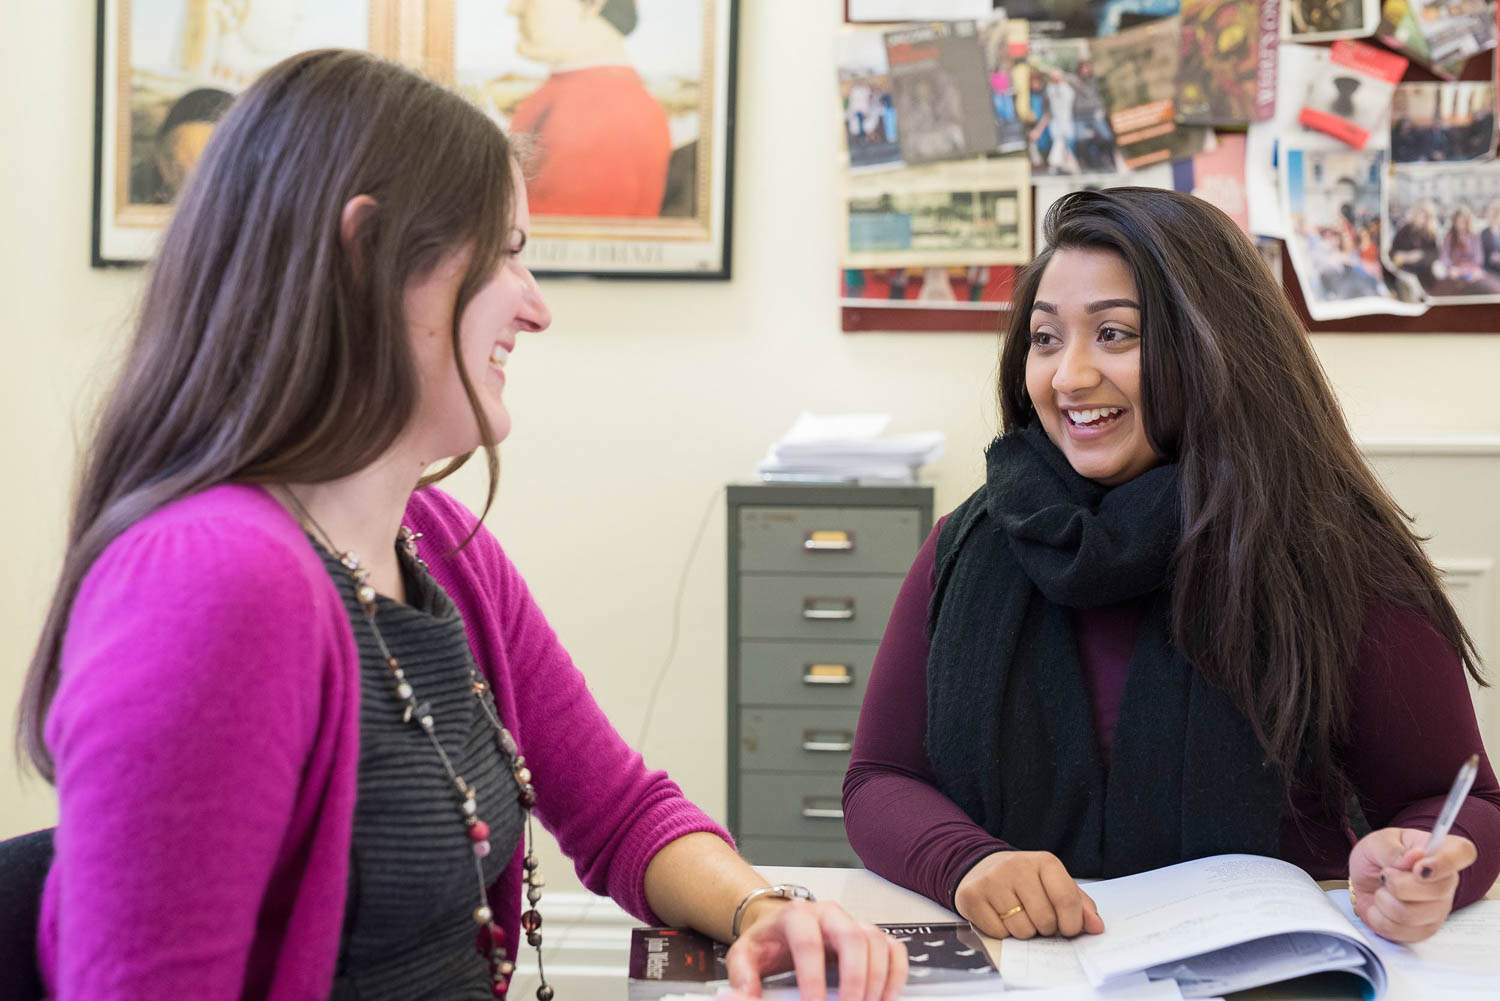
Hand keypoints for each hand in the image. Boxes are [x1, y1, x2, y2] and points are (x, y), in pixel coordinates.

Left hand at [724, 897, 905, 1000]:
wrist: (780, 928)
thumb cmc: (767, 943)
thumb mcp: (744, 956)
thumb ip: (741, 978)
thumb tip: (743, 997)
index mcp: (796, 916)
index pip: (808, 943)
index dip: (813, 978)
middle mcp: (828, 914)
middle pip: (852, 937)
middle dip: (854, 979)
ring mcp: (852, 921)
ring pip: (876, 942)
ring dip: (876, 980)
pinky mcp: (869, 934)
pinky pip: (893, 948)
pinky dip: (896, 974)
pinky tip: (886, 997)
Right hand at [954, 850, 1104, 939]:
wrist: (980, 868)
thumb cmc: (1024, 881)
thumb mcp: (1054, 885)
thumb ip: (1079, 905)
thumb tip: (1097, 927)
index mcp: (1044, 862)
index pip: (1067, 899)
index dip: (1072, 924)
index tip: (1067, 929)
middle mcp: (1017, 866)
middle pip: (1045, 919)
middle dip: (1046, 929)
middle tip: (1038, 920)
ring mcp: (992, 880)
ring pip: (1021, 929)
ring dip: (1024, 932)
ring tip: (1018, 917)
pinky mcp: (972, 895)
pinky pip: (997, 932)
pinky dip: (1002, 933)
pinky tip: (999, 917)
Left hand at [1348, 827, 1477, 942]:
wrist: (1361, 879)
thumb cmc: (1376, 856)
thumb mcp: (1376, 842)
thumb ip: (1392, 849)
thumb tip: (1414, 857)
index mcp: (1441, 851)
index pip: (1463, 852)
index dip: (1445, 862)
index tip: (1419, 867)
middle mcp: (1446, 882)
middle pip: (1437, 890)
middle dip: (1397, 883)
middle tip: (1385, 874)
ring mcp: (1438, 910)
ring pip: (1410, 914)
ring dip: (1383, 900)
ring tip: (1382, 890)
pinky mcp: (1423, 931)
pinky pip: (1398, 931)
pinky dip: (1377, 917)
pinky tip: (1379, 907)